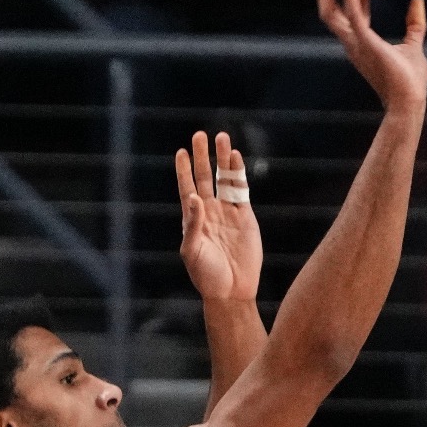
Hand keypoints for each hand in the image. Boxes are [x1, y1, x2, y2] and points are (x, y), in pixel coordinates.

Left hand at [176, 130, 262, 302]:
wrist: (232, 290)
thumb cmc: (206, 275)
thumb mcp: (192, 251)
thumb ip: (193, 224)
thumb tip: (196, 197)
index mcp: (192, 219)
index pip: (187, 188)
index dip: (184, 170)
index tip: (181, 152)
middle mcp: (209, 212)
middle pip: (205, 177)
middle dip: (203, 156)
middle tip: (200, 135)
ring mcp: (228, 213)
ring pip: (225, 180)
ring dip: (223, 160)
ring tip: (222, 138)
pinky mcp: (245, 217)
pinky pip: (241, 191)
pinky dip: (239, 174)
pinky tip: (236, 159)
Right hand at [314, 0, 426, 111]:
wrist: (409, 101)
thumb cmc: (410, 80)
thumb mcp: (413, 45)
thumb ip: (414, 24)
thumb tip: (418, 1)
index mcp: (362, 41)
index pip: (349, 12)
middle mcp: (353, 41)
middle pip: (329, 10)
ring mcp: (356, 43)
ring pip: (331, 12)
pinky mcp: (366, 43)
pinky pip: (354, 16)